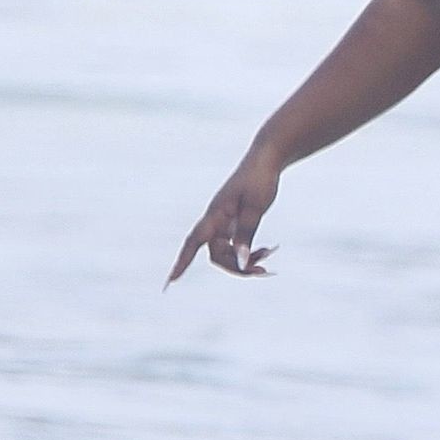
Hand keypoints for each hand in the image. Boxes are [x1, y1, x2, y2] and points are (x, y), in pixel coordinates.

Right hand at [167, 146, 281, 284]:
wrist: (267, 159)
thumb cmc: (260, 179)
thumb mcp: (255, 207)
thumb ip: (246, 233)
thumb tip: (240, 261)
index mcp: (216, 214)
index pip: (194, 242)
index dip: (182, 262)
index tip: (171, 281)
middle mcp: (217, 219)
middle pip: (217, 254)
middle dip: (236, 266)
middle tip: (263, 270)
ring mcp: (225, 221)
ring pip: (228, 251)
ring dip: (245, 259)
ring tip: (268, 255)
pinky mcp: (235, 221)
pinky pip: (237, 244)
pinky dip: (249, 250)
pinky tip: (267, 250)